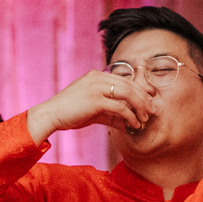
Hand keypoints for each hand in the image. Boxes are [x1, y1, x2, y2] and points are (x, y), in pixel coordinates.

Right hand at [25, 70, 154, 142]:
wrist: (50, 115)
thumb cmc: (69, 113)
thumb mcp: (92, 111)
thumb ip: (110, 113)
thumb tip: (127, 123)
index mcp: (96, 76)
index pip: (125, 80)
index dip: (139, 91)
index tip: (148, 103)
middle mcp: (98, 78)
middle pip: (130, 85)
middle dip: (144, 99)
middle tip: (152, 111)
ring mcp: (97, 87)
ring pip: (128, 94)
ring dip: (140, 107)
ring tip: (145, 119)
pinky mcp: (96, 100)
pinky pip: (120, 107)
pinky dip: (130, 117)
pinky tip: (133, 125)